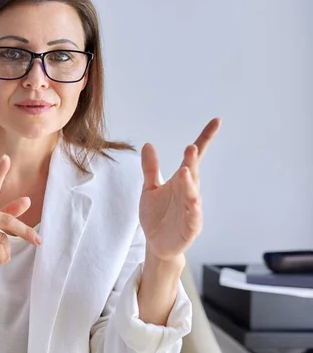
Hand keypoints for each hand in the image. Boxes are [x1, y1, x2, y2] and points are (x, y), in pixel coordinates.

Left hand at [139, 118, 221, 260]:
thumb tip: (148, 144)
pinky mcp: (190, 227)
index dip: (205, 139)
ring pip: (193, 195)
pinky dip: (193, 210)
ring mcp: (191, 210)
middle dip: (192, 162)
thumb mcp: (149, 189)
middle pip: (193, 173)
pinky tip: (193, 201)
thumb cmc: (156, 215)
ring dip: (190, 184)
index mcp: (180, 181)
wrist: (156, 244)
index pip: (194, 158)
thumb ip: (150, 168)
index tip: (216, 121)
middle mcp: (189, 193)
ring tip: (186, 171)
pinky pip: (193, 217)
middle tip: (191, 148)